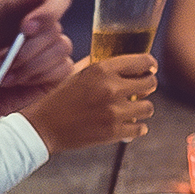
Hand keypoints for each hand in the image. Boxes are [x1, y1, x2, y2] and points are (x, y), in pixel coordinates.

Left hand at [0, 0, 71, 177]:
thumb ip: (13, 8)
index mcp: (24, 9)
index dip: (48, 10)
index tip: (26, 28)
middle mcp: (40, 29)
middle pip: (56, 29)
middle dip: (26, 48)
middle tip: (0, 59)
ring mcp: (49, 53)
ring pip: (60, 50)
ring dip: (28, 65)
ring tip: (4, 74)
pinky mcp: (54, 76)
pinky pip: (61, 70)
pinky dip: (36, 77)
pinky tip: (14, 81)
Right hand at [20, 54, 157, 151]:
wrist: (44, 126)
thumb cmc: (59, 98)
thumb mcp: (78, 73)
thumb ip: (101, 65)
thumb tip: (123, 62)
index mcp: (102, 69)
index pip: (143, 61)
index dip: (150, 65)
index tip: (150, 68)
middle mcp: (111, 88)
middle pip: (151, 83)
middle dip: (148, 86)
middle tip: (141, 90)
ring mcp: (114, 111)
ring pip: (148, 107)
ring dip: (142, 108)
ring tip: (132, 109)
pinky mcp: (114, 132)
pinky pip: (141, 128)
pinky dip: (137, 127)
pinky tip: (129, 124)